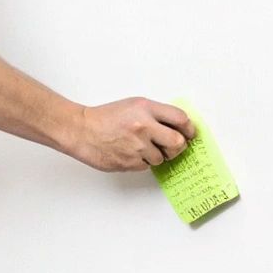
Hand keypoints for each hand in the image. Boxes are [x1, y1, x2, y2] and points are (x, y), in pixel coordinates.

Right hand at [66, 98, 196, 171]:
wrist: (82, 130)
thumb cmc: (106, 117)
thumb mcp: (133, 106)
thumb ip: (156, 114)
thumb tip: (178, 127)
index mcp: (146, 109)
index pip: (180, 119)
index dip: (189, 128)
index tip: (190, 133)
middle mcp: (144, 126)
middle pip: (178, 142)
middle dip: (178, 146)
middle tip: (172, 146)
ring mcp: (137, 146)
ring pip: (162, 158)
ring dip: (156, 155)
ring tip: (140, 146)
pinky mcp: (130, 162)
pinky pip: (147, 166)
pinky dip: (143, 162)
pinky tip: (131, 152)